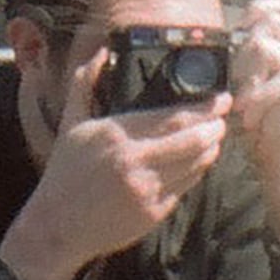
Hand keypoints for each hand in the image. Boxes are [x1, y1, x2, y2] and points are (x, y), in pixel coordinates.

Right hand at [0, 43, 230, 279]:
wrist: (55, 228)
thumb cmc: (65, 172)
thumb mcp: (71, 125)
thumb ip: (85, 84)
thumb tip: (101, 52)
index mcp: (117, 136)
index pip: (175, 118)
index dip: (207, 108)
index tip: (222, 98)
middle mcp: (134, 162)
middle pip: (195, 140)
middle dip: (217, 126)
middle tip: (224, 117)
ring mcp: (146, 190)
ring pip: (197, 165)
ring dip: (212, 148)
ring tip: (215, 137)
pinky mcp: (153, 213)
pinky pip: (186, 187)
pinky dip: (196, 172)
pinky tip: (196, 162)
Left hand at [230, 0, 279, 249]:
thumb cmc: (263, 123)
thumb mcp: (255, 81)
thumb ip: (248, 57)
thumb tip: (220, 38)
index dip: (255, 15)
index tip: (241, 42)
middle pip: (266, 21)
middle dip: (242, 51)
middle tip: (241, 85)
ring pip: (261, 45)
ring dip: (245, 76)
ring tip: (248, 102)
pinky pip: (261, 78)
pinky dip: (250, 101)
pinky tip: (254, 118)